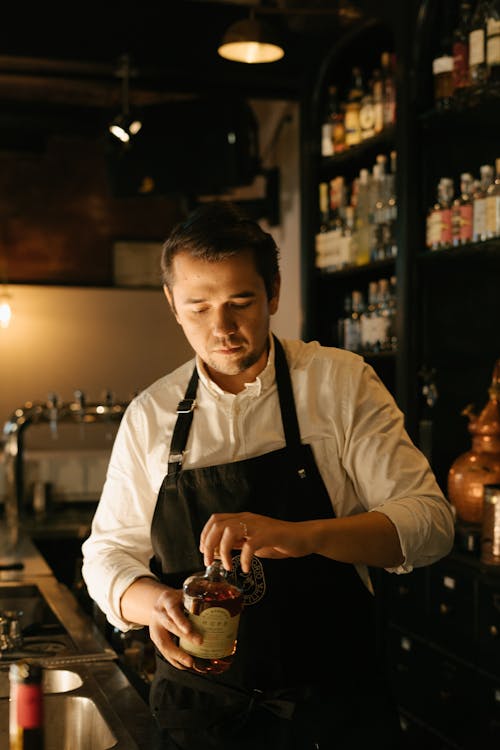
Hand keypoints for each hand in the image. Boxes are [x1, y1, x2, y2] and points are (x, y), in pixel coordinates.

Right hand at [148, 587, 201, 669]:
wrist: (159, 602)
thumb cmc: (177, 599)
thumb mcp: (185, 593)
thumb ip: (199, 595)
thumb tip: (220, 597)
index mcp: (167, 600)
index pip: (173, 610)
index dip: (180, 621)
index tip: (189, 630)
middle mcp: (159, 613)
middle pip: (169, 626)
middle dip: (184, 637)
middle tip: (199, 643)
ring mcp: (155, 626)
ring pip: (163, 643)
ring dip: (177, 655)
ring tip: (190, 663)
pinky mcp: (155, 638)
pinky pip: (163, 651)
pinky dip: (174, 660)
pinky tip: (184, 666)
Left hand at [199, 512, 314, 572]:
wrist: (303, 537)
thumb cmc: (278, 541)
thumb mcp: (252, 542)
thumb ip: (237, 544)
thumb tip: (217, 553)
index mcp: (242, 519)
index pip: (215, 520)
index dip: (205, 534)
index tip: (204, 551)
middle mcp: (248, 519)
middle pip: (218, 524)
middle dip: (209, 544)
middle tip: (209, 562)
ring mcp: (258, 526)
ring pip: (230, 530)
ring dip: (223, 550)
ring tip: (228, 567)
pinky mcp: (269, 534)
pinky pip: (251, 545)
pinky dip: (245, 558)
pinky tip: (247, 569)